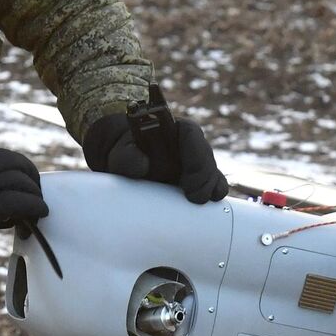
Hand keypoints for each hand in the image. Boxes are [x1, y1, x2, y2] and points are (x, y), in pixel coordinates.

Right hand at [0, 145, 47, 260]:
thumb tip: (13, 203)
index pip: (5, 157)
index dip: (23, 166)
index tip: (30, 178)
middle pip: (18, 167)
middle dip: (33, 180)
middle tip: (37, 193)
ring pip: (23, 182)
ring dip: (36, 195)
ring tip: (39, 206)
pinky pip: (23, 202)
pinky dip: (36, 206)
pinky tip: (40, 212)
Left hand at [84, 112, 228, 203]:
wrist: (126, 168)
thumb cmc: (125, 155)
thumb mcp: (121, 154)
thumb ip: (127, 156)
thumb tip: (143, 166)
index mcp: (173, 130)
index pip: (191, 134)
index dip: (194, 155)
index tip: (187, 182)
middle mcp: (189, 145)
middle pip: (206, 156)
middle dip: (205, 179)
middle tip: (194, 198)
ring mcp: (196, 163)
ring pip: (213, 173)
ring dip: (211, 189)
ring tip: (199, 202)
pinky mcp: (199, 180)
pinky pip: (215, 186)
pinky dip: (214, 195)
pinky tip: (209, 205)